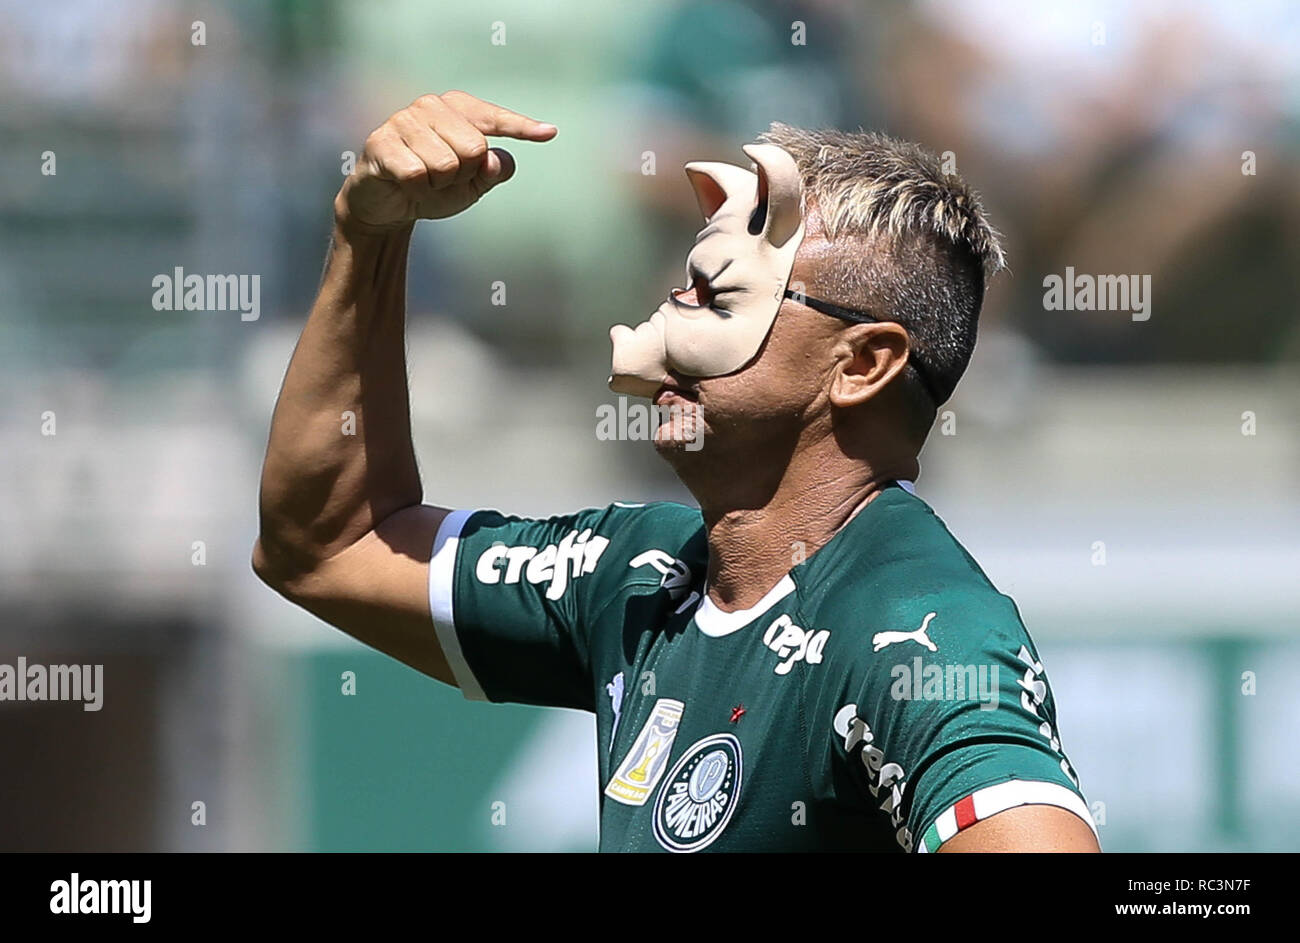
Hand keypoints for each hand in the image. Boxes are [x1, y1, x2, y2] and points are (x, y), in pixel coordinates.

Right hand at [335, 90, 556, 232]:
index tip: (550, 133)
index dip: (521, 127)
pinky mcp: (380, 142)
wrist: (387, 205)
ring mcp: (403, 121)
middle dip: (463, 175)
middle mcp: (430, 106)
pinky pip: (416, 174)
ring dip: (438, 185)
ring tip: (424, 181)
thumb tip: (500, 160)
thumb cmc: (433, 186)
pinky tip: (405, 184)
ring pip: (446, 164)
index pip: (494, 118)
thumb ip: (493, 170)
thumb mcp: (472, 183)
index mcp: (456, 108)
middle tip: (443, 178)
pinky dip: (417, 189)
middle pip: (474, 148)